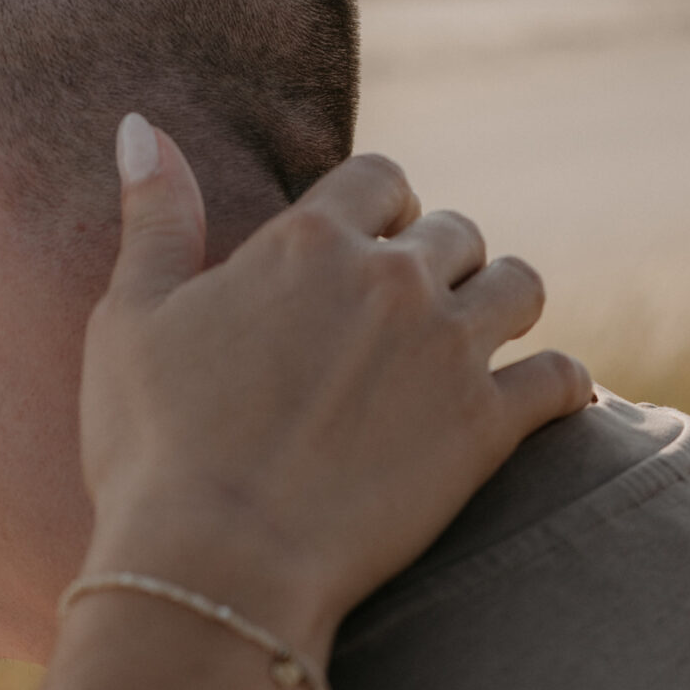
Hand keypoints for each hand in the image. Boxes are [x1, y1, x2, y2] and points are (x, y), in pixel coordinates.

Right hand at [80, 118, 591, 655]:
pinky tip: (540, 401)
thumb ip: (154, 218)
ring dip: (500, 305)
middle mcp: (393, 280)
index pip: (380, 178)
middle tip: (407, 313)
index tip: (362, 245)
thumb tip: (138, 125)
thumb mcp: (128, 319)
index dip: (377, 208)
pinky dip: (558, 384)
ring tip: (473, 343)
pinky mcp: (487, 429)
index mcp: (309, 242)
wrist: (215, 564)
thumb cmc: (155, 447)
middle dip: (437, 260)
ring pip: (519, 287)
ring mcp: (449, 351)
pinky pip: (561, 378)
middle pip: (454, 231)